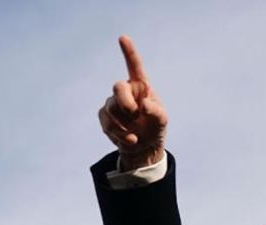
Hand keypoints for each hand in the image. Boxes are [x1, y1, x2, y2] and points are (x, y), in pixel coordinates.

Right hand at [98, 35, 167, 169]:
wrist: (144, 146)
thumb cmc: (155, 127)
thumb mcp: (162, 120)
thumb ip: (156, 111)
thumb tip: (143, 105)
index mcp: (141, 86)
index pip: (134, 66)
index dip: (129, 52)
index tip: (123, 38)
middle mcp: (126, 91)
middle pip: (118, 87)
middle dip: (125, 102)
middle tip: (134, 113)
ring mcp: (113, 103)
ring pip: (111, 108)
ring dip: (125, 124)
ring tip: (136, 134)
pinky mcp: (104, 116)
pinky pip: (107, 123)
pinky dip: (120, 134)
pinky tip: (130, 140)